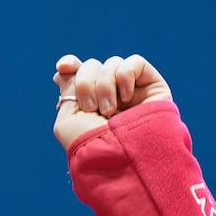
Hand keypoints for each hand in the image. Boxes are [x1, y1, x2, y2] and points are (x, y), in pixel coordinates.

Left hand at [52, 54, 171, 149]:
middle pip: (92, 66)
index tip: (63, 67)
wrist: (123, 153)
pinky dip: (125, 76)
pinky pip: (134, 62)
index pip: (77, 74)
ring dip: (104, 85)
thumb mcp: (69, 120)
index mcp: (88, 104)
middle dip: (86, 83)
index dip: (70, 64)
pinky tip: (126, 98)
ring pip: (111, 64)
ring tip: (109, 111)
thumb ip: (68, 91)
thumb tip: (64, 67)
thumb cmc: (93, 144)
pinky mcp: (151, 85)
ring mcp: (131, 90)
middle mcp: (109, 96)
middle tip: (90, 108)